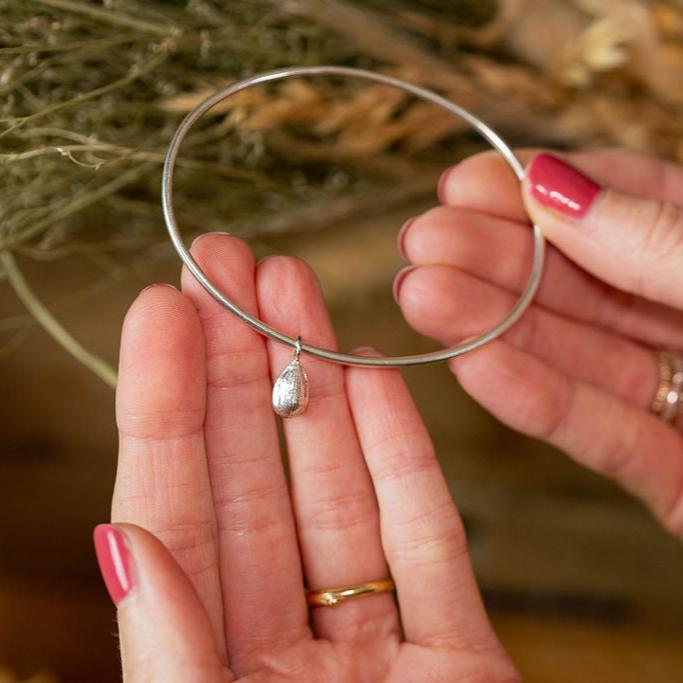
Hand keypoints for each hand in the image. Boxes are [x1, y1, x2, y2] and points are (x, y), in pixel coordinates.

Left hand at [95, 234, 518, 681]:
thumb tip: (125, 545)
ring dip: (320, 384)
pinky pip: (429, 538)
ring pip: (340, 491)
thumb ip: (168, 649)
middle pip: (254, 481)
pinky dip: (404, 453)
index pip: (175, 511)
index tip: (162, 308)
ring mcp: (377, 644)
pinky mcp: (459, 653)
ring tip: (293, 291)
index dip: (164, 402)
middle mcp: (288, 645)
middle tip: (227, 270)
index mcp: (214, 666)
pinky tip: (373, 376)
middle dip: (239, 362)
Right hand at [393, 148, 682, 537]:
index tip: (467, 182)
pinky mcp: (677, 478)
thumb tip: (552, 183)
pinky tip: (473, 366)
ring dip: (492, 327)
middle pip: (582, 284)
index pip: (622, 205)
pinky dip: (535, 403)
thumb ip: (660, 240)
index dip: (540, 191)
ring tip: (418, 296)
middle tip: (419, 242)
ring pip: (574, 357)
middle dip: (495, 259)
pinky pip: (601, 436)